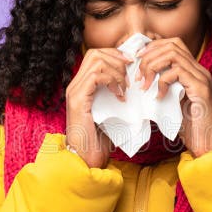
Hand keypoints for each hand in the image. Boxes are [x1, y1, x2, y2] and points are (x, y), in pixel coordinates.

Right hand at [65, 47, 132, 167]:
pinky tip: (120, 95)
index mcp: (82, 86)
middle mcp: (75, 85)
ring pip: (96, 61)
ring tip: (125, 87)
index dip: (115, 55)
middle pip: (95, 53)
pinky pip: (95, 76)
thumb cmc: (100, 140)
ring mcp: (74, 91)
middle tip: (130, 74)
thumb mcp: (112, 112)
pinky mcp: (77, 100)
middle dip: (117, 58)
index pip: (96, 55)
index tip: (132, 64)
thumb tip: (136, 84)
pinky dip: (112, 81)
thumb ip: (117, 96)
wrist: (87, 158)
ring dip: (116, 71)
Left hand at [135, 37, 211, 156]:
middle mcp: (200, 71)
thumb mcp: (174, 104)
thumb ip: (165, 89)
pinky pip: (176, 72)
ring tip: (145, 84)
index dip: (153, 48)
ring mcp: (201, 78)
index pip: (173, 45)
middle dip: (150, 55)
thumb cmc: (192, 129)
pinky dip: (162, 82)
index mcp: (194, 72)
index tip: (138, 62)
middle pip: (172, 44)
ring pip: (173, 54)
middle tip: (139, 75)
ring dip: (153, 66)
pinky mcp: (200, 89)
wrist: (211, 145)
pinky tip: (158, 97)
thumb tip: (143, 82)